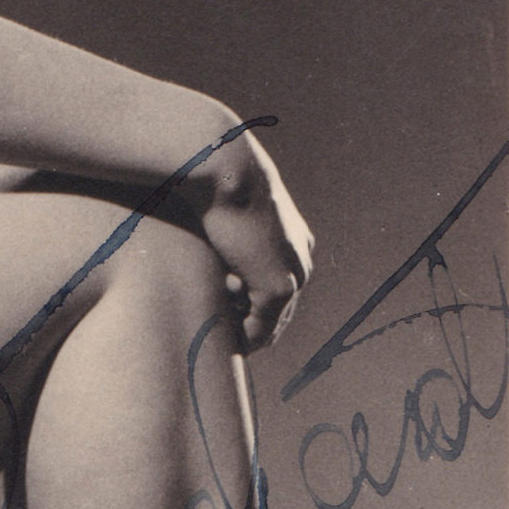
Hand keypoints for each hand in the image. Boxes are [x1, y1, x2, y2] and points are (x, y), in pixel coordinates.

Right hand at [191, 124, 313, 352]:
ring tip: (217, 334)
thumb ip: (226, 228)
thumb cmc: (218, 179)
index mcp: (294, 240)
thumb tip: (206, 241)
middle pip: (282, 312)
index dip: (253, 306)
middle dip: (252, 326)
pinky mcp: (278, 287)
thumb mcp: (228, 205)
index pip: (280, 287)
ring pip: (273, 324)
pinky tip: (219, 338)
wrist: (225, 168)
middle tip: (222, 336)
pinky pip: (261, 329)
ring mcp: (293, 275)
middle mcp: (302, 259)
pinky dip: (242, 339)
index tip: (225, 314)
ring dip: (245, 333)